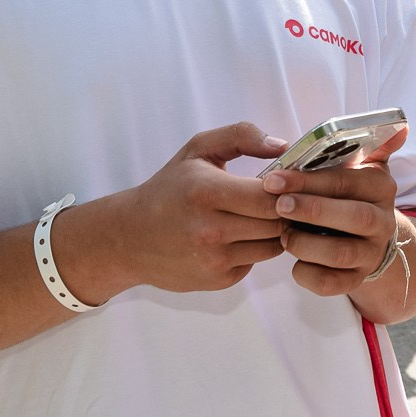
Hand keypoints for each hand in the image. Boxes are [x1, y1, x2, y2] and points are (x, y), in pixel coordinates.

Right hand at [57, 122, 287, 297]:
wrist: (130, 238)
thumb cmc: (169, 189)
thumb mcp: (198, 150)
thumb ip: (241, 136)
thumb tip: (284, 146)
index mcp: (206, 192)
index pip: (270, 196)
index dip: (285, 189)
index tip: (283, 182)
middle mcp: (211, 230)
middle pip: (277, 222)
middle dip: (286, 209)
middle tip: (283, 198)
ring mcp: (215, 259)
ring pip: (274, 245)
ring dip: (275, 230)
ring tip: (262, 215)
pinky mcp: (219, 280)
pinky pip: (257, 261)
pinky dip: (256, 247)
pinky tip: (241, 235)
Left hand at [263, 128, 407, 298]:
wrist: (368, 239)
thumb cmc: (349, 194)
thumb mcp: (363, 166)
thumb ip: (373, 143)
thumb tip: (400, 126)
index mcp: (380, 187)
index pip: (347, 182)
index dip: (309, 181)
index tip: (274, 178)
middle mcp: (382, 222)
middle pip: (353, 217)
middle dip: (311, 210)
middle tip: (278, 205)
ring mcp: (371, 254)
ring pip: (341, 254)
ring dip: (306, 243)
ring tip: (283, 233)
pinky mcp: (356, 280)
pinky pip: (332, 284)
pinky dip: (307, 274)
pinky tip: (293, 261)